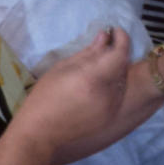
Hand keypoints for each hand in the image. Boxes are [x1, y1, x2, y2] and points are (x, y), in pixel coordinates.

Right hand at [16, 27, 130, 153]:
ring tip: (101, 63)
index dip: (122, 39)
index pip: (120, 54)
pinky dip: (113, 84)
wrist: (40, 134)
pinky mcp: (110, 118)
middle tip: (107, 43)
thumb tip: (104, 36)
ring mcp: (111, 108)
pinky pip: (118, 95)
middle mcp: (107, 94)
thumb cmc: (44, 97)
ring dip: (116, 68)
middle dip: (118, 52)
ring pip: (122, 81)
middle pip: (123, 66)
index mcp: (92, 79)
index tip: (115, 31)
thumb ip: (87, 53)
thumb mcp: (61, 69)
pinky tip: (99, 82)